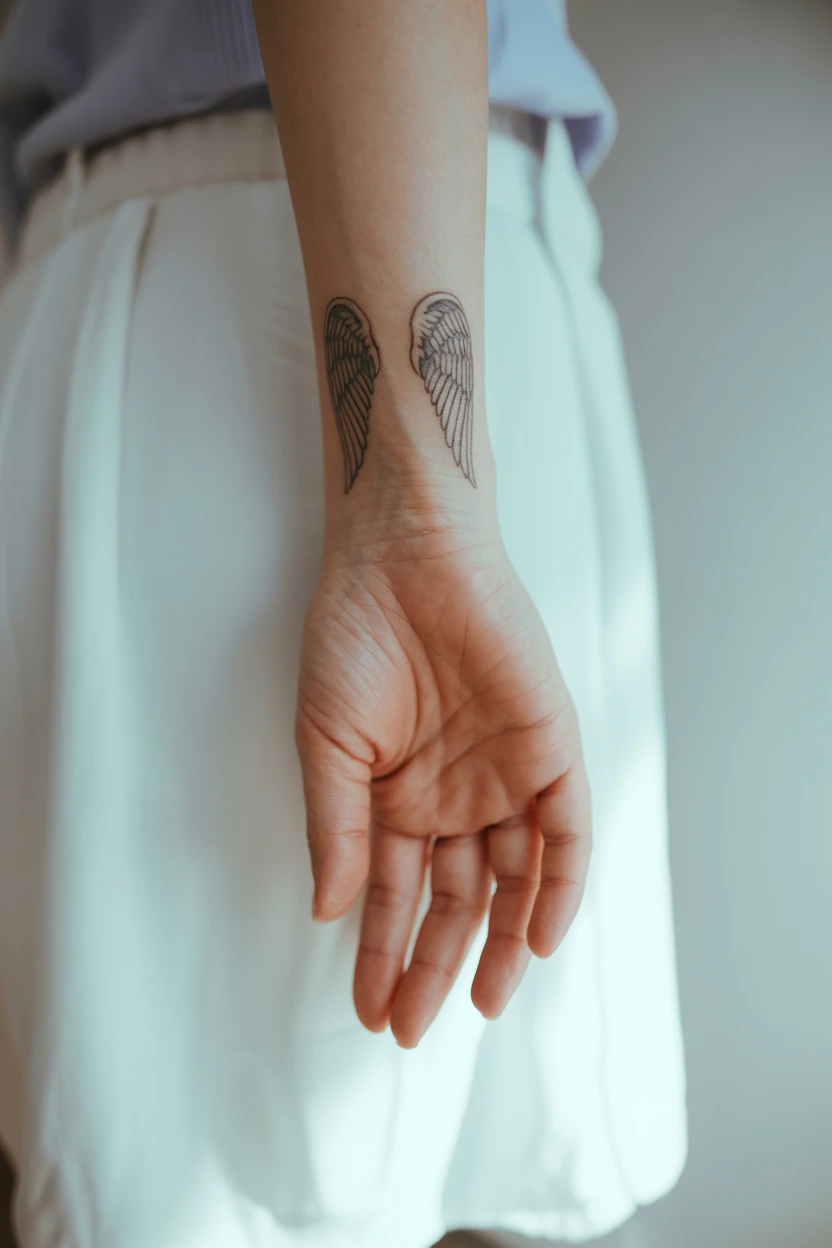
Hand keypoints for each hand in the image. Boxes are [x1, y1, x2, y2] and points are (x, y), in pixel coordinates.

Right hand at [295, 512, 591, 1046]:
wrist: (405, 550)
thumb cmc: (353, 633)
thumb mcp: (327, 742)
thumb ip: (334, 827)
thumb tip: (327, 911)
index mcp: (394, 796)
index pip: (390, 893)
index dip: (378, 952)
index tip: (369, 1008)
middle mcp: (452, 795)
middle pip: (452, 900)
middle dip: (431, 963)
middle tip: (411, 1026)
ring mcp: (503, 774)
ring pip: (514, 879)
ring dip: (501, 943)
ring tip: (479, 1003)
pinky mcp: (551, 745)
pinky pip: (567, 831)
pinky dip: (559, 886)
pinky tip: (538, 940)